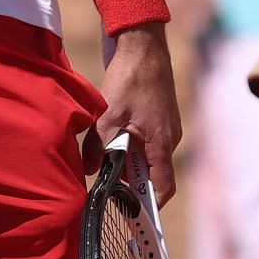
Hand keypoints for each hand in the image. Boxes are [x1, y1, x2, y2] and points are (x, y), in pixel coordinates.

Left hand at [92, 23, 181, 204]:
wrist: (143, 44)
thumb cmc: (131, 78)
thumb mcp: (108, 114)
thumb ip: (98, 145)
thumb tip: (88, 170)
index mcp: (162, 143)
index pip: (163, 188)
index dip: (148, 205)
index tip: (131, 214)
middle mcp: (169, 138)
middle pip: (153, 174)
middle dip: (132, 184)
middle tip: (108, 190)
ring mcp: (166, 126)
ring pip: (148, 156)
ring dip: (129, 162)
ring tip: (105, 164)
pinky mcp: (159, 116)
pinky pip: (147, 141)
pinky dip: (131, 146)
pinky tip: (111, 140)